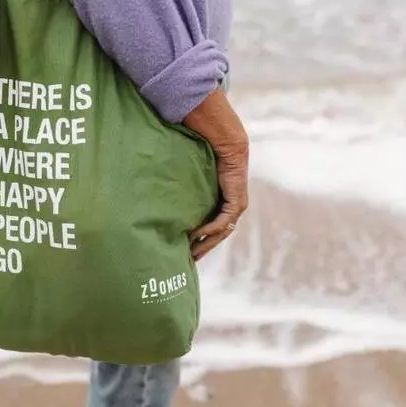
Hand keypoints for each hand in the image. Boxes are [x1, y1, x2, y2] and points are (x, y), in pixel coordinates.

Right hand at [189, 145, 248, 260]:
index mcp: (224, 204)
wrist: (226, 146)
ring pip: (220, 233)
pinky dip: (209, 230)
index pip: (213, 229)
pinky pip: (222, 223)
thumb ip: (190, 192)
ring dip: (205, 244)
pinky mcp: (237, 204)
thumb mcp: (198, 181)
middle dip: (203, 249)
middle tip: (188, 261)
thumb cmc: (209, 157)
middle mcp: (232, 208)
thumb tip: (168, 197)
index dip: (202, 241)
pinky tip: (195, 235)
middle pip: (217, 236)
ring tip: (190, 253)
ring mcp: (236, 207)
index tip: (188, 251)